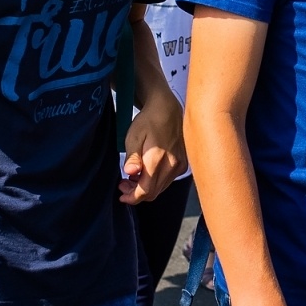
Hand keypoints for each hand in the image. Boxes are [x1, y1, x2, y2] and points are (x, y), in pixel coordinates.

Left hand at [120, 90, 185, 204]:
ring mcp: (179, 165)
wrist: (167, 108)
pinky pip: (168, 180)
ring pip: (161, 187)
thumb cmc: (148, 120)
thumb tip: (130, 172)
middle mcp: (172, 165)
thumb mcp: (134, 136)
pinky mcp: (183, 163)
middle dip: (136, 193)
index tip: (122, 195)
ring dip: (146, 187)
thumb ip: (132, 156)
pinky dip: (156, 181)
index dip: (132, 197)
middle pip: (153, 192)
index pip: (145, 190)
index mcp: (157, 160)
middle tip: (123, 184)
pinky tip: (147, 171)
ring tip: (133, 177)